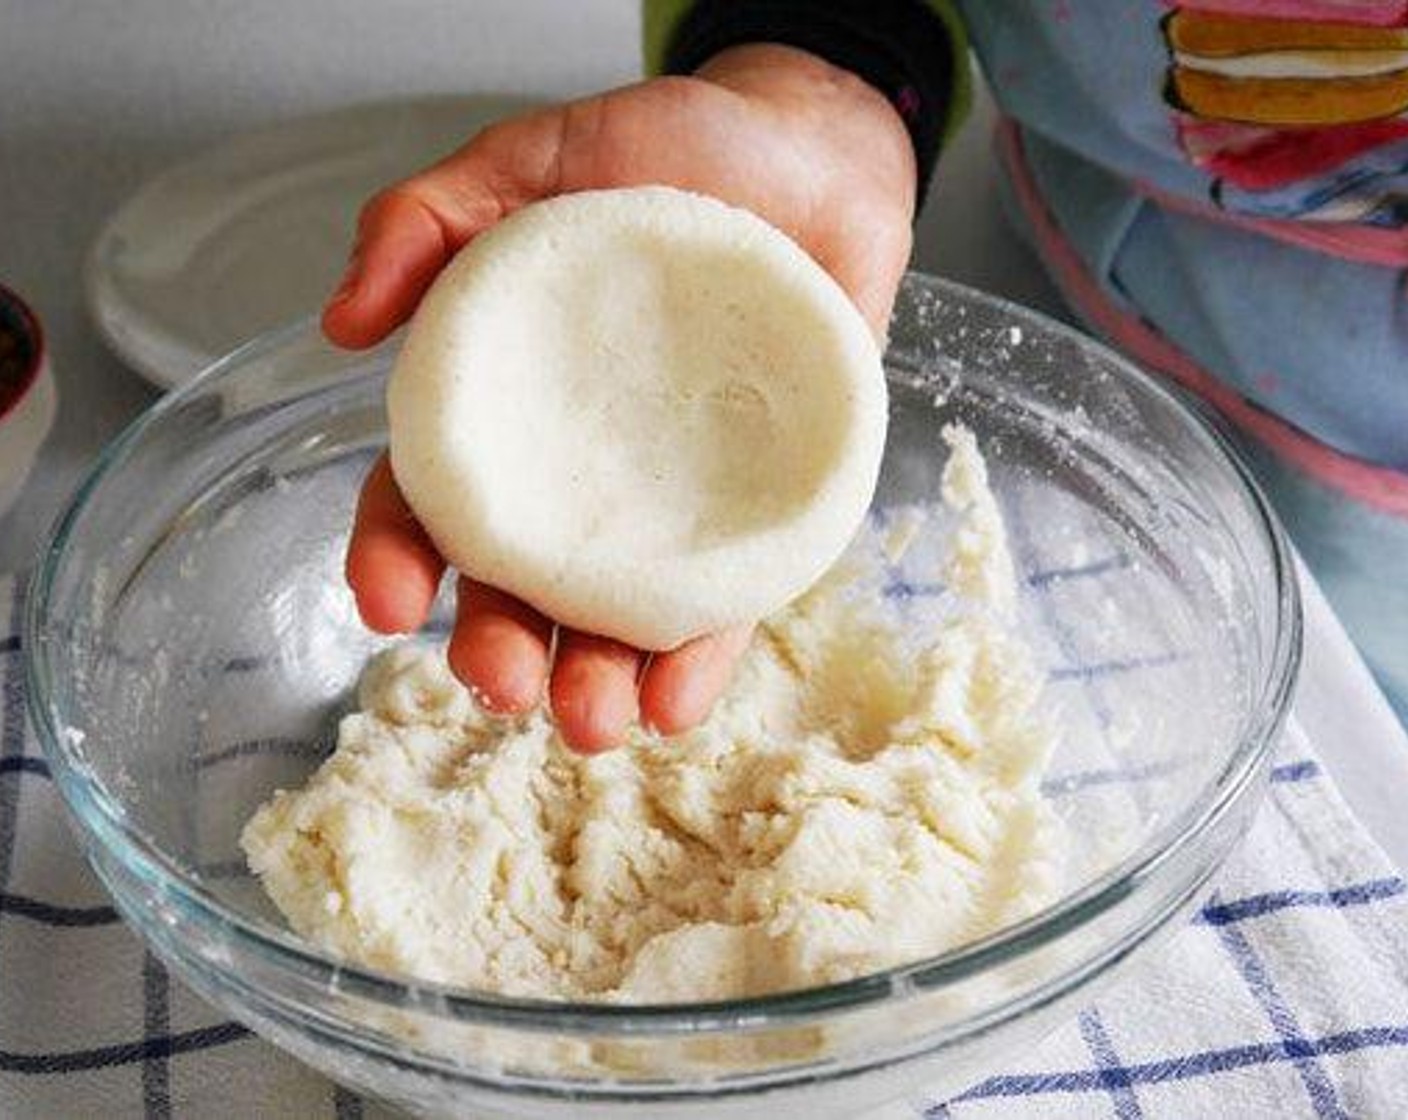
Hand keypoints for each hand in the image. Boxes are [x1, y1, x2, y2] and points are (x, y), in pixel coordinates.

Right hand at [328, 44, 916, 751]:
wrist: (814, 160)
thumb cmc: (672, 152)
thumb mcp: (533, 160)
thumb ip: (424, 219)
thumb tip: (340, 325)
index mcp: (511, 408)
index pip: (432, 497)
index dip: (396, 554)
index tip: (385, 602)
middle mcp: (582, 475)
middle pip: (519, 583)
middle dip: (498, 648)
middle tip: (502, 684)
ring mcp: (672, 503)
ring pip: (615, 615)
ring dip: (594, 681)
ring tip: (594, 724)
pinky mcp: (760, 515)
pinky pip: (724, 602)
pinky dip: (696, 659)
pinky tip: (673, 704)